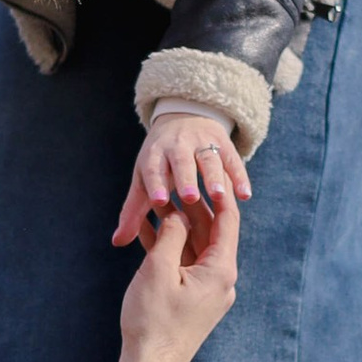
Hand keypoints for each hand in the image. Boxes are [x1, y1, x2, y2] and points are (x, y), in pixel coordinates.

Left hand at [110, 113, 249, 250]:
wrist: (182, 119)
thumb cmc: (159, 160)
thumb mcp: (143, 180)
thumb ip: (133, 212)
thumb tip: (117, 242)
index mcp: (154, 156)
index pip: (153, 169)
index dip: (156, 184)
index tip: (159, 201)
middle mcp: (177, 146)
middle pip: (182, 162)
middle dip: (186, 179)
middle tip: (190, 198)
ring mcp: (202, 143)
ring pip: (209, 159)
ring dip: (214, 178)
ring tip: (220, 197)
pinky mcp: (224, 144)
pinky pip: (233, 160)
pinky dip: (239, 177)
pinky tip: (244, 195)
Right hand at [117, 193, 237, 361]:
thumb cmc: (153, 320)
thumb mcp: (158, 269)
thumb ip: (171, 235)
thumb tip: (179, 214)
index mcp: (221, 269)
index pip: (227, 220)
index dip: (215, 192)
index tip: (204, 169)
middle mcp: (221, 279)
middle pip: (210, 232)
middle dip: (190, 207)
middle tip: (172, 180)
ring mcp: (207, 290)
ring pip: (194, 248)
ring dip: (176, 227)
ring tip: (155, 202)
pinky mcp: (191, 299)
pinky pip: (183, 265)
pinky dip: (169, 248)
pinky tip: (147, 231)